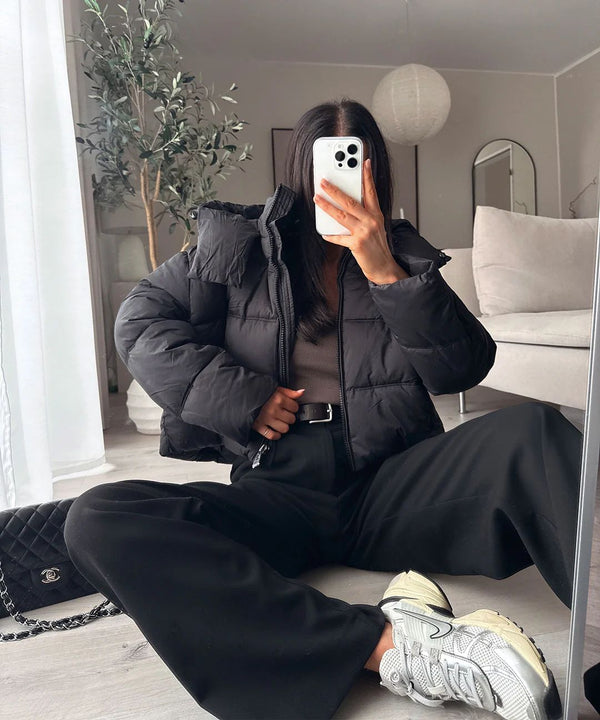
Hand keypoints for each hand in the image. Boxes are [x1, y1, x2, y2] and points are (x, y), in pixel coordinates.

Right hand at [252, 387, 304, 439]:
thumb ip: (289, 392)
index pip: (295, 407)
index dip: (293, 407)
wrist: (244, 398)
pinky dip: (275, 434)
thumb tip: (301, 392)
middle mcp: (273, 410)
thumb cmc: (261, 394)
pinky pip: (272, 435)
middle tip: (283, 414)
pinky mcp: (259, 426)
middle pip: (291, 419)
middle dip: (288, 417)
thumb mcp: (276, 389)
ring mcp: (266, 419)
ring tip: (279, 421)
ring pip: (284, 428)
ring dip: (283, 426)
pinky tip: (275, 429)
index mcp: (278, 399)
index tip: (288, 406)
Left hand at [313, 158, 408, 284]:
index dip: (367, 176)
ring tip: (317, 198)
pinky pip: (339, 237)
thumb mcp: (375, 226)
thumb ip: (364, 214)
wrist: (384, 267)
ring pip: (342, 215)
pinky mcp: (357, 244)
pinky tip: (323, 232)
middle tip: (324, 181)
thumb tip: (345, 206)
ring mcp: (364, 232)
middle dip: (335, 189)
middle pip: (351, 201)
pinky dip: (330, 235)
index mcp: (376, 214)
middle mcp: (371, 220)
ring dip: (327, 206)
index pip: (371, 191)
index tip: (363, 162)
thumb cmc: (377, 246)